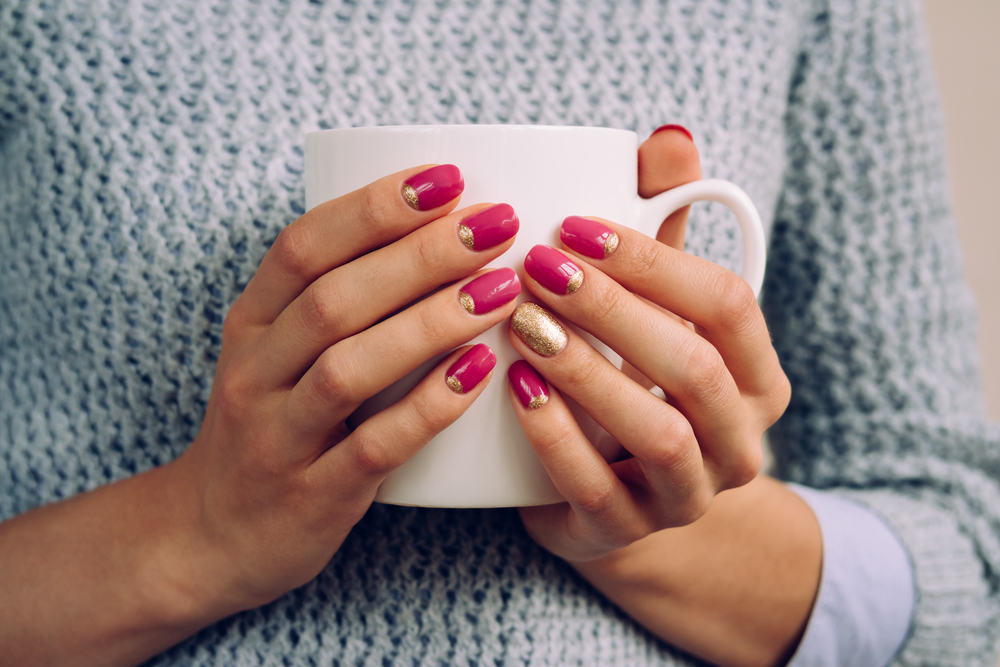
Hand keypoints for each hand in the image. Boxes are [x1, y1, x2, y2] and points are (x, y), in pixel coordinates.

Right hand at [166, 165, 520, 617]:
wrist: (212, 535)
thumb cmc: (274, 423)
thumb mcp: (278, 353)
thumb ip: (338, 299)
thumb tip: (442, 232)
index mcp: (250, 322)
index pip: (303, 247)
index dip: (374, 207)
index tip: (448, 178)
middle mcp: (254, 371)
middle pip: (334, 298)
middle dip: (419, 254)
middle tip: (495, 225)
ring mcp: (278, 436)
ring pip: (351, 367)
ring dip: (430, 323)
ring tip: (500, 291)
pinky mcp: (312, 496)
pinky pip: (374, 445)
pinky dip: (428, 406)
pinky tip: (479, 371)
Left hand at [507, 130, 790, 562]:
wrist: (618, 495)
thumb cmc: (636, 380)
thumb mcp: (658, 308)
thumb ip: (666, 228)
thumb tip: (669, 138)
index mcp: (757, 375)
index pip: (728, 303)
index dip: (655, 259)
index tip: (574, 224)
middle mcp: (738, 440)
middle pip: (694, 366)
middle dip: (615, 308)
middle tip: (538, 264)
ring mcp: (687, 496)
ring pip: (657, 433)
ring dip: (588, 370)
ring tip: (523, 323)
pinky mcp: (626, 533)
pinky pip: (597, 490)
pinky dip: (555, 436)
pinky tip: (513, 388)